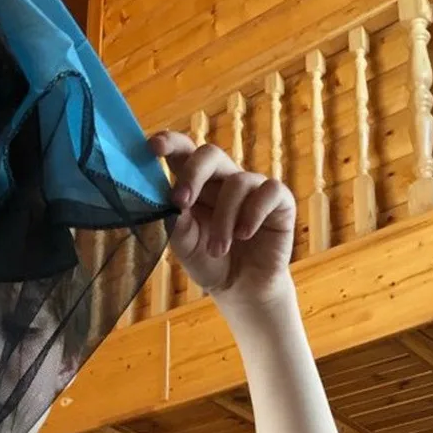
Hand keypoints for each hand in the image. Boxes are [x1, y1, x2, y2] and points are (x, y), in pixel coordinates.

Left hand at [150, 131, 295, 305]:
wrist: (243, 288)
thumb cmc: (211, 262)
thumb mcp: (186, 248)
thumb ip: (177, 225)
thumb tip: (171, 204)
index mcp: (196, 185)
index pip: (183, 153)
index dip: (170, 143)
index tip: (152, 146)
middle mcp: (224, 180)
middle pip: (210, 154)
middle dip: (193, 173)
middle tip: (181, 201)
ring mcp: (252, 188)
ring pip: (237, 182)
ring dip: (223, 220)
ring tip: (217, 250)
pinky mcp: (279, 201)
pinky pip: (269, 191)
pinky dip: (253, 214)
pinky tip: (244, 235)